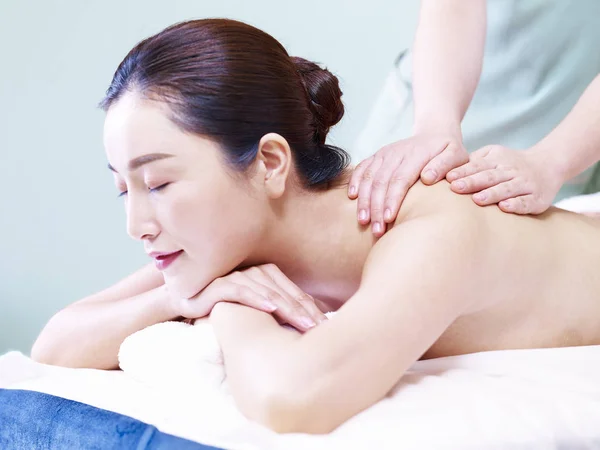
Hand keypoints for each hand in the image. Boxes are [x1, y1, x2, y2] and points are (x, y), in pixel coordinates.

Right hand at [170, 264, 326, 331]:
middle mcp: (255, 272)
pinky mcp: (217, 284)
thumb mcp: (260, 312)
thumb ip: (282, 311)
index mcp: (269, 276)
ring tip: (301, 322)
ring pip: (266, 291)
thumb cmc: (229, 310)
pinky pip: (240, 289)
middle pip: (285, 291)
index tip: (326, 327)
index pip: (296, 293)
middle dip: (303, 310)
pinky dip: (256, 297)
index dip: (312, 309)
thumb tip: (314, 323)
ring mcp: (236, 276)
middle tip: (318, 327)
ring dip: (285, 305)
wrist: (189, 304)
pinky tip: (270, 307)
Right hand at [348, 133, 467, 236]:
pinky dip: (355, 182)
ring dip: (364, 201)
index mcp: (416, 154)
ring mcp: (384, 154)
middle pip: (381, 182)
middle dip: (376, 208)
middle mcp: (396, 152)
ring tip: (363, 221)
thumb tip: (427, 178)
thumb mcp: (457, 155)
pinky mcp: (376, 156)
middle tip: (377, 230)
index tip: (389, 219)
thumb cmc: (448, 151)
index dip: (392, 200)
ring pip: (369, 177)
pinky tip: (352, 198)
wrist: (434, 134)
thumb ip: (445, 165)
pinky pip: (362, 168)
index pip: (400, 179)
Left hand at [446, 145, 562, 214]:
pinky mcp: (537, 198)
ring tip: (477, 199)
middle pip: (490, 176)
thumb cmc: (511, 163)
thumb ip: (474, 161)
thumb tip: (446, 170)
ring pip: (507, 189)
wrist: (548, 164)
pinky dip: (516, 204)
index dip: (464, 172)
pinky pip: (526, 202)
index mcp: (498, 160)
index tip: (449, 178)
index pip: (478, 165)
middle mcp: (512, 171)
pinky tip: (504, 207)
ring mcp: (525, 184)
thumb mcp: (494, 155)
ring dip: (492, 194)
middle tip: (456, 188)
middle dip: (473, 182)